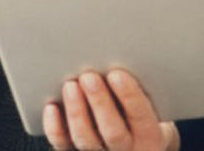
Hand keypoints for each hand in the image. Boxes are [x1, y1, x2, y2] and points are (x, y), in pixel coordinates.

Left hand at [43, 69, 178, 150]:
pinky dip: (55, 127)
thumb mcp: (152, 100)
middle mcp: (126, 148)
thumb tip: (118, 60)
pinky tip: (51, 106)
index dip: (129, 96)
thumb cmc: (141, 109)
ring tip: (70, 85)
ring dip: (77, 112)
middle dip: (100, 102)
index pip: (141, 117)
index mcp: (149, 134)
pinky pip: (63, 145)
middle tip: (89, 76)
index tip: (117, 74)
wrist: (135, 140)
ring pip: (86, 140)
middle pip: (112, 132)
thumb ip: (141, 87)